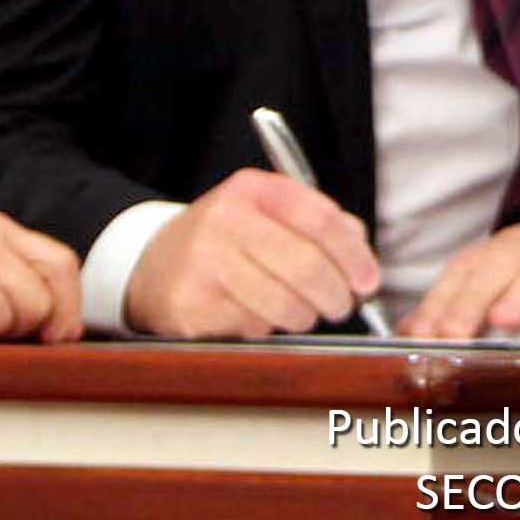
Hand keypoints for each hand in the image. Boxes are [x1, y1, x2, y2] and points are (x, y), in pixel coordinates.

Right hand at [124, 168, 380, 338]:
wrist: (152, 264)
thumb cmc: (223, 241)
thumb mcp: (264, 214)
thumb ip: (316, 223)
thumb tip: (359, 249)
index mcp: (251, 190)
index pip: (320, 218)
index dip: (353, 254)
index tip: (367, 280)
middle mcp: (225, 219)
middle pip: (307, 266)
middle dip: (335, 295)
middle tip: (339, 305)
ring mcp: (204, 262)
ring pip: (285, 304)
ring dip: (303, 317)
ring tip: (298, 312)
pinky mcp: (192, 304)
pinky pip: (253, 328)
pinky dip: (265, 329)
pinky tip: (254, 316)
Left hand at [399, 213, 519, 337]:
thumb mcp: (507, 277)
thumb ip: (462, 301)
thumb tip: (411, 332)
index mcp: (501, 252)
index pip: (464, 272)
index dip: (441, 301)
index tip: (422, 334)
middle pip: (497, 267)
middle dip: (471, 301)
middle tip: (452, 333)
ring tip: (503, 320)